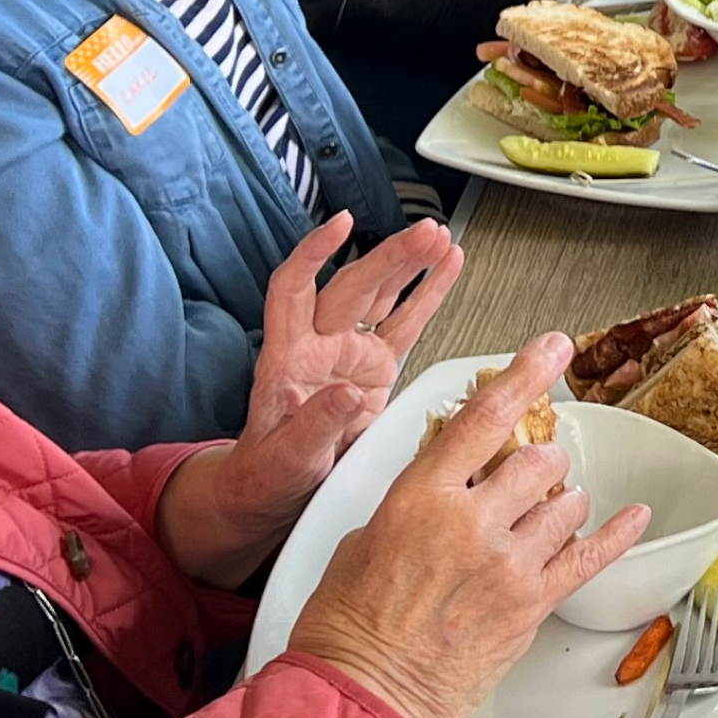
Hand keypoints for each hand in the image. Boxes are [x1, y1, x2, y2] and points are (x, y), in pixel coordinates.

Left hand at [154, 213, 457, 589]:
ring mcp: (350, 354)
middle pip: (352, 286)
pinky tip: (449, 265)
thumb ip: (314, 426)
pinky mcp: (377, 369)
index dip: (314, 254)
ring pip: (381, 296)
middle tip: (425, 235)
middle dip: (390, 257)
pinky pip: (405, 324)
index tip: (340, 226)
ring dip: (410, 264)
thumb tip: (345, 393)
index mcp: (287, 358)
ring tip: (441, 237)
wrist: (278, 491)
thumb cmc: (268, 473)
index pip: (293, 288)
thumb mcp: (286, 460)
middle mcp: (319, 345)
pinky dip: (427, 294)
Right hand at [279, 334, 647, 717]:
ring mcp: (508, 565)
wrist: (364, 698)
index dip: (525, 374)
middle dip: (535, 463)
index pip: (485, 417)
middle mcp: (472, 522)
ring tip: (540, 517)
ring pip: (564, 505)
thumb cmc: (346, 627)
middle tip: (524, 476)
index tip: (552, 348)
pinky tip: (634, 517)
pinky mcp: (530, 606)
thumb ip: (412, 506)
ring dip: (558, 504)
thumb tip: (444, 489)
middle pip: (535, 461)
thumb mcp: (361, 541)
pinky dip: (616, 535)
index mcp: (421, 497)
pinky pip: (589, 558)